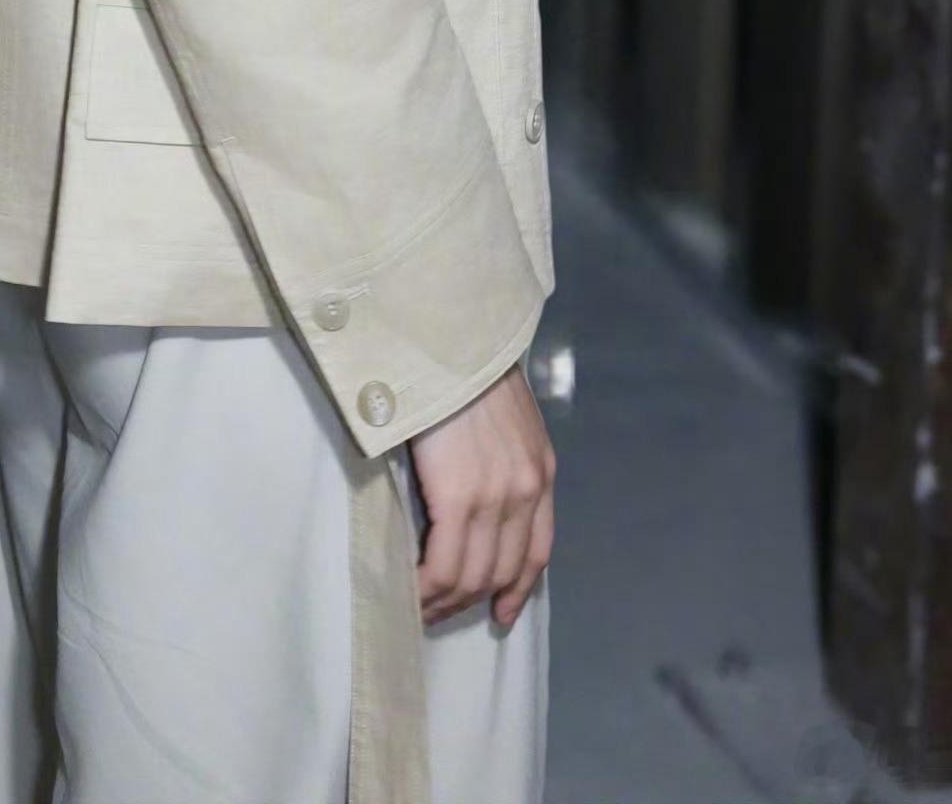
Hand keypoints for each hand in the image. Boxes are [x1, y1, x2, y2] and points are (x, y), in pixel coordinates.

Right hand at [407, 362, 554, 630]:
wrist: (450, 337)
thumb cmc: (464, 367)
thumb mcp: (505, 416)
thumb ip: (503, 457)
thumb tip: (478, 492)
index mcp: (541, 471)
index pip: (538, 551)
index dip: (517, 589)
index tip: (500, 613)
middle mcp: (527, 491)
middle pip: (503, 571)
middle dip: (471, 601)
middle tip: (439, 613)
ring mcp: (496, 497)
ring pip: (473, 577)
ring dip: (444, 602)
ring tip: (419, 608)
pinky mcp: (460, 497)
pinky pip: (444, 566)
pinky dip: (426, 589)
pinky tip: (410, 593)